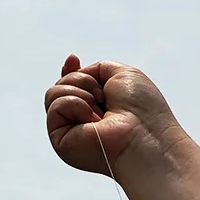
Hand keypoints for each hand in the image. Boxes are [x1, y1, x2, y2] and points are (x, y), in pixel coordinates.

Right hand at [45, 54, 183, 177]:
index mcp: (96, 108)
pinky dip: (74, 104)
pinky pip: (55, 106)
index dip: (68, 71)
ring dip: (79, 91)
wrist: (146, 138)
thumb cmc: (142, 110)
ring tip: (100, 111)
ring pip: (53, 93)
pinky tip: (92, 120)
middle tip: (103, 96)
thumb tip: (76, 72)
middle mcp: (80, 120)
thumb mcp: (122, 75)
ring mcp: (69, 130)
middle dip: (82, 80)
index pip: (70, 86)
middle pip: (61, 84)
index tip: (74, 59)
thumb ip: (97, 69)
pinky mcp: (60, 140)